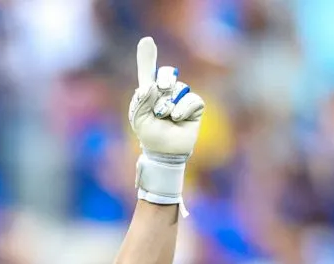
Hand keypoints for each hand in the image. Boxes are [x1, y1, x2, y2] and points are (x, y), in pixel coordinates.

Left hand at [128, 37, 204, 210]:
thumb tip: (149, 86)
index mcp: (149, 92)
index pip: (148, 72)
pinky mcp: (195, 105)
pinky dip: (182, 109)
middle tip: (159, 94)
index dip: (147, 57)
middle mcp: (166, 91)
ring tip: (166, 118)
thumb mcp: (139, 118)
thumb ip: (141, 100)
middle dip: (162, 82)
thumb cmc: (150, 135)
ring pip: (177, 88)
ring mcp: (181, 97)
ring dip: (168, 105)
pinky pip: (190, 99)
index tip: (146, 41)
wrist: (165, 152)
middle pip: (166, 74)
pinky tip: (177, 119)